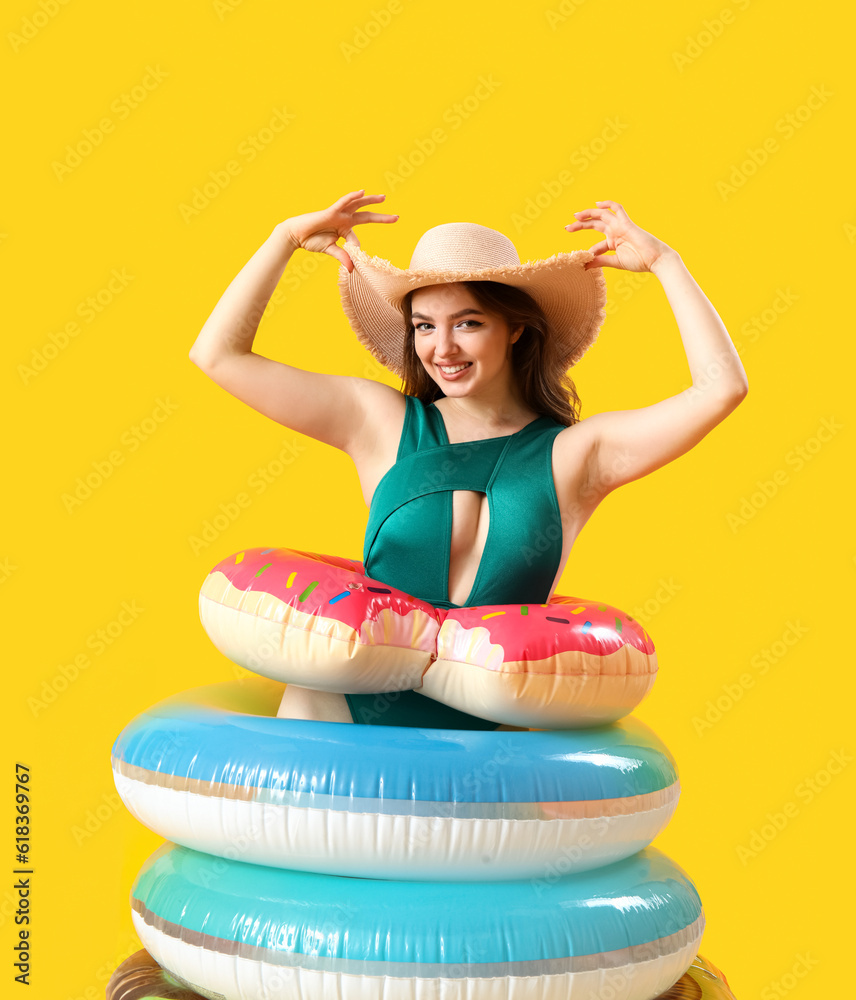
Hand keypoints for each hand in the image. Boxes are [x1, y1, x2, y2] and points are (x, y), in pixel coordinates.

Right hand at [280, 189, 398, 271]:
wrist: (295, 236)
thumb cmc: (311, 241)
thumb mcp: (331, 250)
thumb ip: (343, 257)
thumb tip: (352, 270)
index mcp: (344, 229)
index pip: (357, 239)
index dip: (356, 251)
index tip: (354, 261)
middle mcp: (343, 220)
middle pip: (366, 216)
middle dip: (381, 217)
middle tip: (396, 217)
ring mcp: (338, 214)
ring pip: (358, 205)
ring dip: (371, 201)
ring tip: (383, 198)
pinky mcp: (330, 212)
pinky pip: (343, 202)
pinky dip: (352, 197)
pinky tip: (362, 193)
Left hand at [564, 201, 674, 272]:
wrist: (656, 259)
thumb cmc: (640, 261)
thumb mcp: (616, 262)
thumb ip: (601, 261)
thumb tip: (585, 265)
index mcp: (613, 243)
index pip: (597, 246)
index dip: (588, 253)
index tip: (580, 261)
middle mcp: (615, 233)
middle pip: (594, 225)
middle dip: (580, 225)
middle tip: (567, 228)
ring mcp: (620, 226)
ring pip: (601, 215)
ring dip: (588, 214)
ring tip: (575, 216)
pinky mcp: (626, 223)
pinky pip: (617, 208)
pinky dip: (608, 204)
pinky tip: (597, 203)